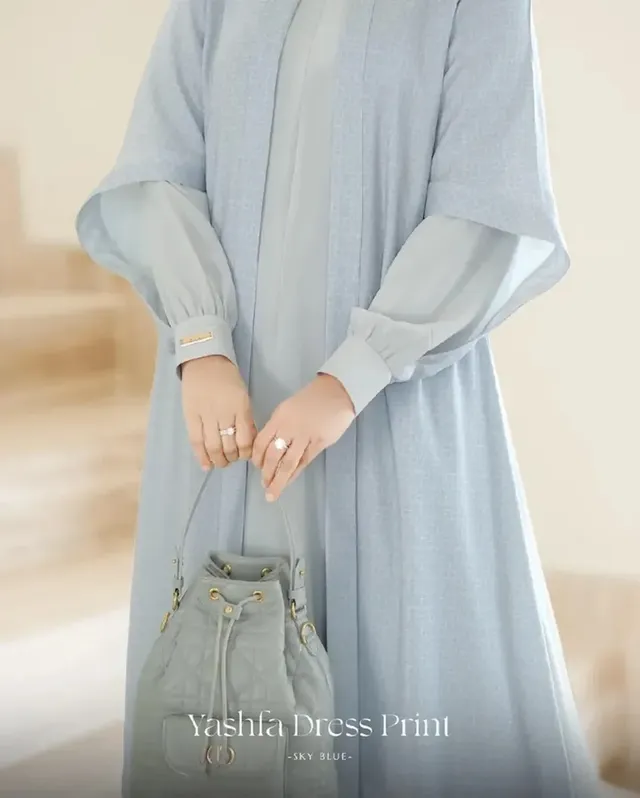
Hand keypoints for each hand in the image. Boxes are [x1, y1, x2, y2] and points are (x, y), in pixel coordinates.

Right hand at [181, 355, 256, 469]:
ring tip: (220, 462)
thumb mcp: (244, 396)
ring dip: (218, 459)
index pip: (245, 439)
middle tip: (232, 459)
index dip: (246, 453)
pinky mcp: (190, 416)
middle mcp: (224, 413)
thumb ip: (246, 418)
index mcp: (240, 408)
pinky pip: (196, 440)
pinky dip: (201, 456)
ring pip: (213, 446)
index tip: (245, 455)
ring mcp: (206, 415)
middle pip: (229, 446)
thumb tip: (248, 440)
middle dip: (232, 458)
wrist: (204, 362)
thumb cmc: (228, 378)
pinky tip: (206, 465)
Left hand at [251, 373, 355, 501]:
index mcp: (279, 418)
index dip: (257, 458)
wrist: (335, 393)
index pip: (261, 442)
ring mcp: (305, 436)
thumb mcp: (288, 408)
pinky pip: (304, 462)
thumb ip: (279, 427)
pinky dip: (295, 474)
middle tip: (264, 486)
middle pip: (273, 456)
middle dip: (267, 473)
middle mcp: (289, 428)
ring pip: (288, 463)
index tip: (257, 467)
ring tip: (272, 492)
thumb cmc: (310, 400)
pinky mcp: (319, 443)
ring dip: (278, 480)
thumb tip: (270, 447)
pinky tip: (289, 481)